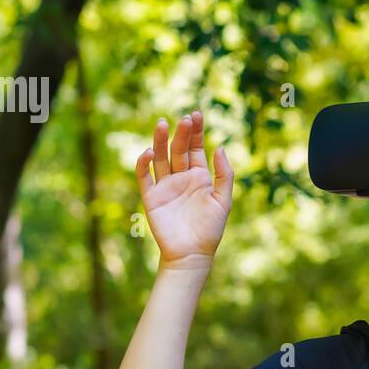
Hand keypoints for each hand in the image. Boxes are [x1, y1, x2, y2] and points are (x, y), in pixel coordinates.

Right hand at [135, 110, 232, 270]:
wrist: (192, 254)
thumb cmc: (210, 230)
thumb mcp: (223, 200)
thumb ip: (224, 175)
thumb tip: (220, 147)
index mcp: (199, 177)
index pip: (195, 148)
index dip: (196, 131)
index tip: (196, 114)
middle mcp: (181, 178)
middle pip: (178, 149)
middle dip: (181, 133)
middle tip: (185, 119)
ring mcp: (165, 186)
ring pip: (161, 158)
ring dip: (161, 141)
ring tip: (163, 124)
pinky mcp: (151, 197)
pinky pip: (145, 176)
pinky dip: (144, 163)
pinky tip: (150, 152)